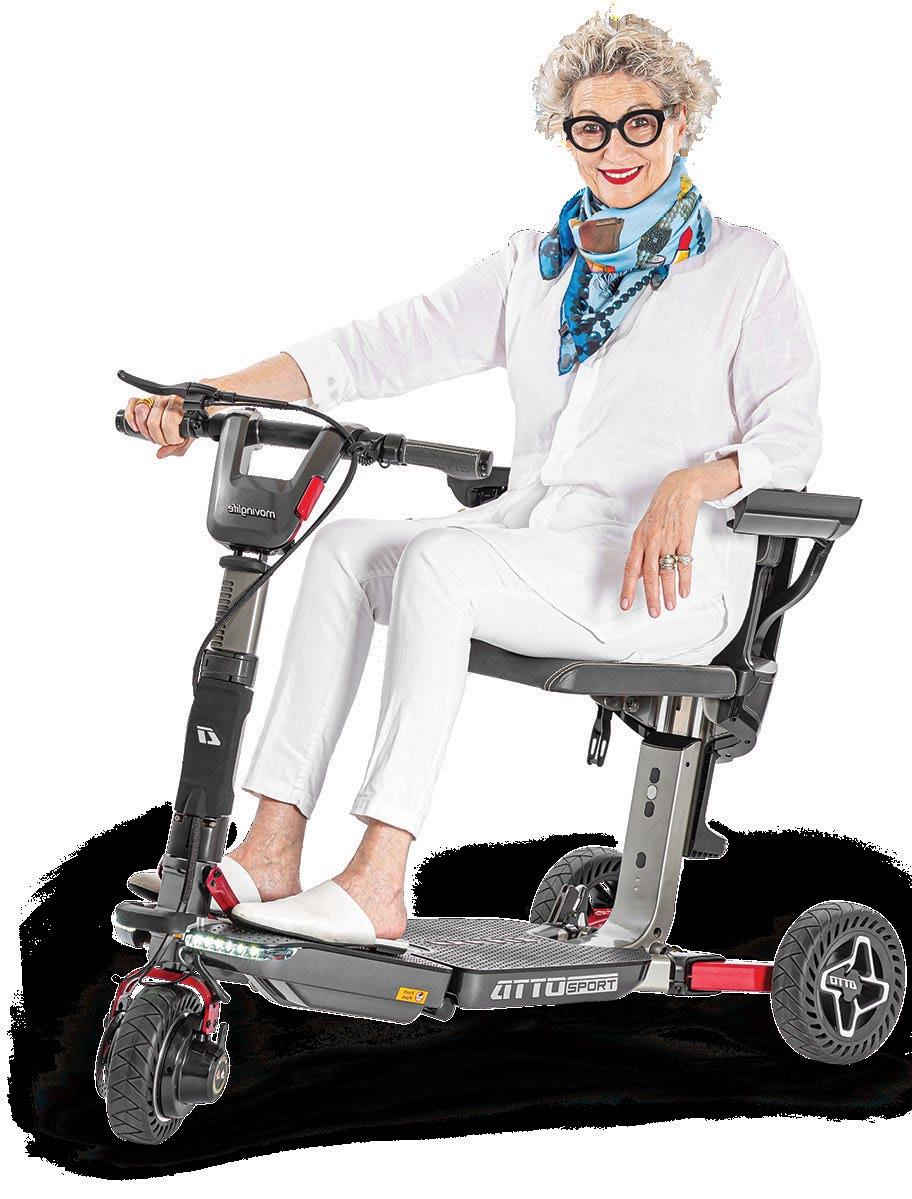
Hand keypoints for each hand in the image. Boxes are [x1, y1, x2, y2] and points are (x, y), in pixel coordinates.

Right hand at [124, 393, 192, 458]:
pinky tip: (136, 427)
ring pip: (142, 412)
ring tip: (153, 436)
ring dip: (145, 431)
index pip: (168, 424)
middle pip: (153, 421)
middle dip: (157, 438)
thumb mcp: (188, 438)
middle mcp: (168, 400)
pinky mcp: (144, 399)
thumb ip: (178, 448)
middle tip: (163, 441)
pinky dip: (131, 417)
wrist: (188, 416)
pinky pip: (132, 403)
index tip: (174, 441)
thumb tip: (160, 454)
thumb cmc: (187, 426)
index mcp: (181, 408)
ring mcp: (156, 398)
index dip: (169, 438)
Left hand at [620, 469, 702, 617]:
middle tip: (653, 612)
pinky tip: (684, 591)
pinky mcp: (685, 539)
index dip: (627, 588)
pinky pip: (684, 564)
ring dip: (668, 592)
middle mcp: (652, 542)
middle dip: (651, 597)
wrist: (679, 490)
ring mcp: (669, 541)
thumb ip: (640, 553)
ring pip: (667, 572)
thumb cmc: (660, 510)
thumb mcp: (644, 530)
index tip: (625, 603)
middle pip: (649, 575)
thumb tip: (637, 574)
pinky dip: (685, 579)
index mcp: (639, 540)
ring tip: (670, 605)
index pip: (630, 568)